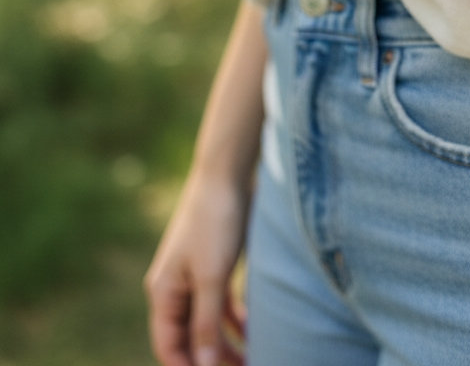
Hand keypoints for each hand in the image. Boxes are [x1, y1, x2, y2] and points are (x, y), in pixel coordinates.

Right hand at [144, 172, 247, 365]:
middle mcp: (175, 288)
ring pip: (208, 323)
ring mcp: (195, 276)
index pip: (169, 346)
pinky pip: (221, 304)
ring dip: (227, 343)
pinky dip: (236, 320)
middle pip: (189, 338)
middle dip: (212, 360)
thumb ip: (206, 323)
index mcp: (163, 292)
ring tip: (253, 359)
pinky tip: (255, 330)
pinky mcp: (215, 265)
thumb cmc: (214, 222)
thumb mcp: (212, 276)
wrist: (226, 173)